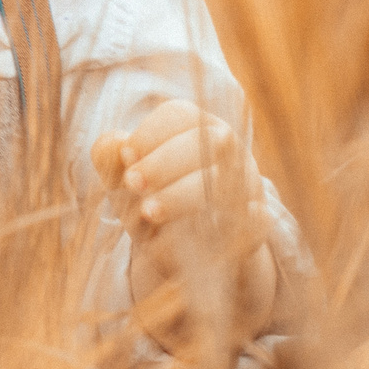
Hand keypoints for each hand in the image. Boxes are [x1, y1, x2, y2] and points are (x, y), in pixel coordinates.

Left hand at [90, 101, 277, 319]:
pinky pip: (251, 218)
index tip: (126, 156)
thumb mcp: (127, 183)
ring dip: (183, 194)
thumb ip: (111, 161)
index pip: (180, 115)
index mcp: (197, 128)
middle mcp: (229, 150)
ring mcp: (248, 184)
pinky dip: (223, 224)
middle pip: (211, 140)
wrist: (191, 252)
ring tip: (148, 212)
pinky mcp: (257, 222)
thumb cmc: (154, 201)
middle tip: (133, 184)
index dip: (150, 133)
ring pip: (226, 180)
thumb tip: (111, 145)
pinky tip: (192, 235)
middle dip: (165, 162)